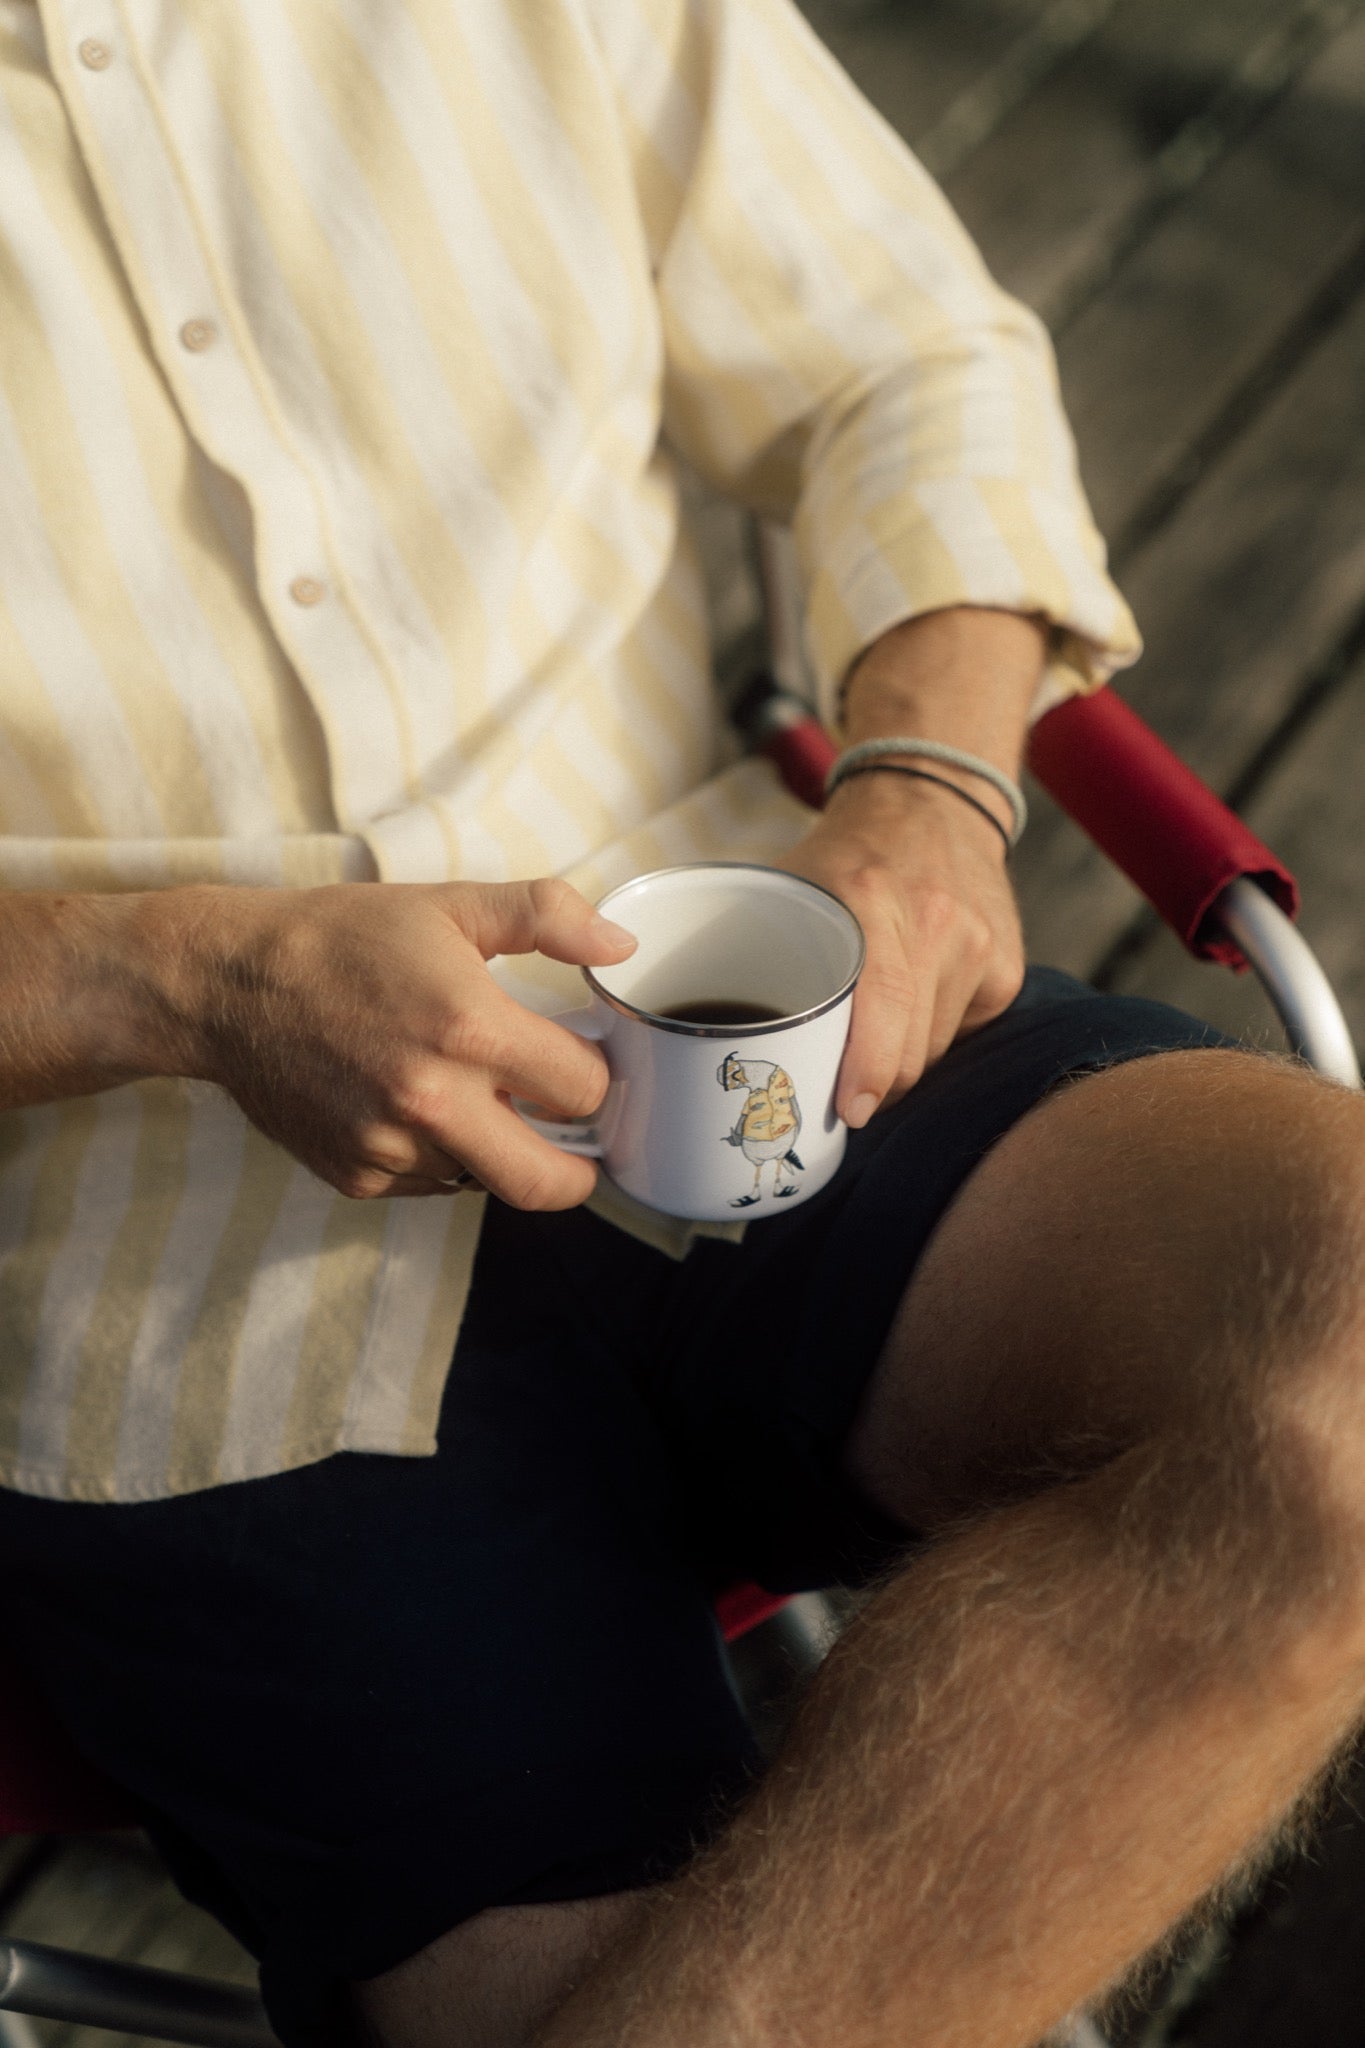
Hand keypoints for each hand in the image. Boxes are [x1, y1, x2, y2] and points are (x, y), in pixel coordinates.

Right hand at [157, 877, 636, 1205]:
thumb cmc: (340, 938)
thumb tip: (620, 944)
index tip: (584, 1063)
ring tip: (480, 1099)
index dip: (596, 1077)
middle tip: (581, 1145)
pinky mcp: (357, 1175)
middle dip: (579, 1169)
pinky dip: (444, 1158)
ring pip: (486, 1181)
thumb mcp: (450, 906)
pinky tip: (420, 1108)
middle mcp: (433, 1101)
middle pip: (548, 1183)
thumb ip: (547, 917)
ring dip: (500, 1152)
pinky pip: (431, 1184)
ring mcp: (391, 1147)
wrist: (227, 984)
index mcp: (468, 1029)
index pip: (583, 1090)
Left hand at [779, 772, 1023, 1126]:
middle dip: (871, 1087)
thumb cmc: (844, 856)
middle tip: (839, 1091)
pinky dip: (934, 1036)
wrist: (931, 800)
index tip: (848, 1110)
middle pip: (908, 1053)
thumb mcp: (791, 884)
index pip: (882, 1007)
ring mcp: (979, 945)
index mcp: (870, 898)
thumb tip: (709, 1039)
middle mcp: (935, 921)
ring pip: (934, 1053)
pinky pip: (963, 1035)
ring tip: (871, 1034)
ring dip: (899, 1062)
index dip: (865, 1073)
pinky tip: (914, 1003)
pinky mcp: (1007, 967)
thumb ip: (758, 950)